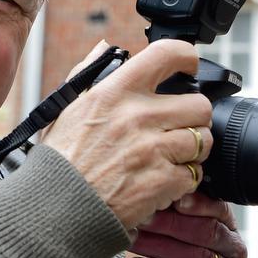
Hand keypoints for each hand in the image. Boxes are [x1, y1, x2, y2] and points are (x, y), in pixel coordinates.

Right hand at [42, 39, 213, 229]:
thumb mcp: (66, 108)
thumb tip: (106, 47)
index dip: (186, 57)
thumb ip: (89, 73)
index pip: (166, 55)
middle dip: (194, 116)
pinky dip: (183, 180)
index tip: (188, 65)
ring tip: (173, 156)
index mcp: (114, 92)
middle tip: (181, 125)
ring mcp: (152, 150)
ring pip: (203, 140)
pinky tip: (163, 180)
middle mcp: (136, 117)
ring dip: (193, 150)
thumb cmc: (59, 161)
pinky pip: (193, 174)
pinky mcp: (162, 182)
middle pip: (199, 104)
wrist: (55, 210)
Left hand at [127, 192, 246, 257]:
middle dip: (171, 222)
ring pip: (198, 256)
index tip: (171, 196)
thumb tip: (146, 188)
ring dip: (160, 246)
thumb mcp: (166, 239)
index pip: (218, 208)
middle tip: (141, 217)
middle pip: (208, 230)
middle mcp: (235, 252)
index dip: (196, 201)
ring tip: (132, 240)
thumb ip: (166, 216)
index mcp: (227, 229)